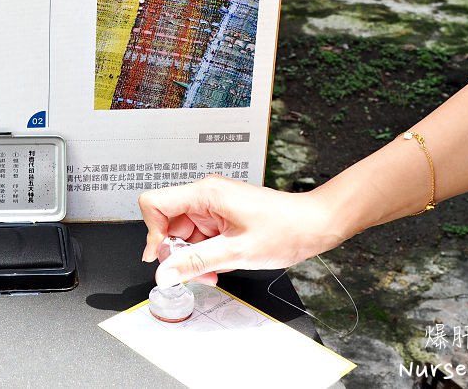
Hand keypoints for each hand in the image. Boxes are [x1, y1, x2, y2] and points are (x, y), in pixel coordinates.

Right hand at [138, 175, 347, 285]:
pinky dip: (205, 255)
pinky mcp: (220, 217)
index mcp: (205, 194)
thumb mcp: (236, 252)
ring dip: (193, 258)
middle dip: (177, 253)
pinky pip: (199, 238)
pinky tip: (222, 263)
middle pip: (167, 224)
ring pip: (183, 235)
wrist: (314, 225)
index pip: (154, 203)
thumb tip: (165, 273)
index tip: (162, 258)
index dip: (152, 232)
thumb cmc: (285, 229)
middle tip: (196, 272)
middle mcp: (205, 196)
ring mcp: (212, 207)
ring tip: (216, 270)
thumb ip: (195, 263)